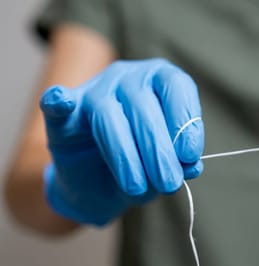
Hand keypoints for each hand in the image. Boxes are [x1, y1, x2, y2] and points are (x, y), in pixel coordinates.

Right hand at [40, 58, 203, 225]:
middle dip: (158, 149)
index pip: (176, 87)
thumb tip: (194, 166)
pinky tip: (61, 101)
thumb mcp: (167, 164)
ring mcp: (94, 91)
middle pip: (144, 107)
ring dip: (124, 154)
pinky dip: (58, 102)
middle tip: (168, 182)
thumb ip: (181, 161)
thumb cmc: (143, 164)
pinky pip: (57, 103)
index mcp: (160, 81)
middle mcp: (129, 79)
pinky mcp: (63, 114)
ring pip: (108, 115)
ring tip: (136, 187)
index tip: (189, 156)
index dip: (186, 121)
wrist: (98, 183)